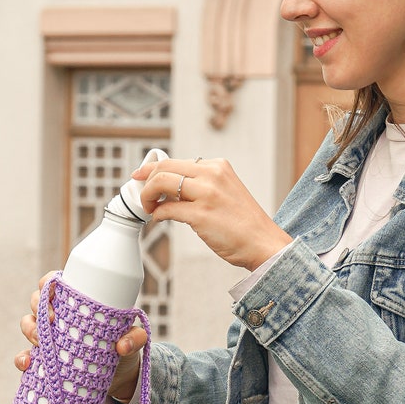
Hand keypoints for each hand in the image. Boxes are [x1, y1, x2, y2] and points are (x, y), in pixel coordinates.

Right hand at [13, 272, 147, 402]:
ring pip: (29, 324)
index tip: (50, 289)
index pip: (57, 284)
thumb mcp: (133, 340)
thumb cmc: (123, 347)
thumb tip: (122, 345)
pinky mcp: (46, 359)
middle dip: (38, 306)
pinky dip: (22, 359)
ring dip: (30, 330)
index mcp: (79, 302)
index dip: (48, 282)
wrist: (120, 378)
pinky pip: (26, 356)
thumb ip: (135, 338)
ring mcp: (51, 337)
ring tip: (39, 341)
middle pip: (39, 301)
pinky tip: (27, 363)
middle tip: (51, 319)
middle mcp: (61, 316)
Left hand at [136, 157, 291, 270]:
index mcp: (218, 166)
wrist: (263, 243)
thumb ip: (199, 185)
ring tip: (150, 208)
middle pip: (164, 167)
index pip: (176, 161)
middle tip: (142, 194)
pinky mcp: (201, 214)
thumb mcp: (224, 191)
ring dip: (148, 196)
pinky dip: (158, 213)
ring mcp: (207, 194)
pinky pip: (167, 209)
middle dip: (146, 180)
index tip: (141, 176)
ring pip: (161, 183)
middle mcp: (213, 174)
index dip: (153, 169)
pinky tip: (160, 218)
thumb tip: (166, 187)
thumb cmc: (242, 223)